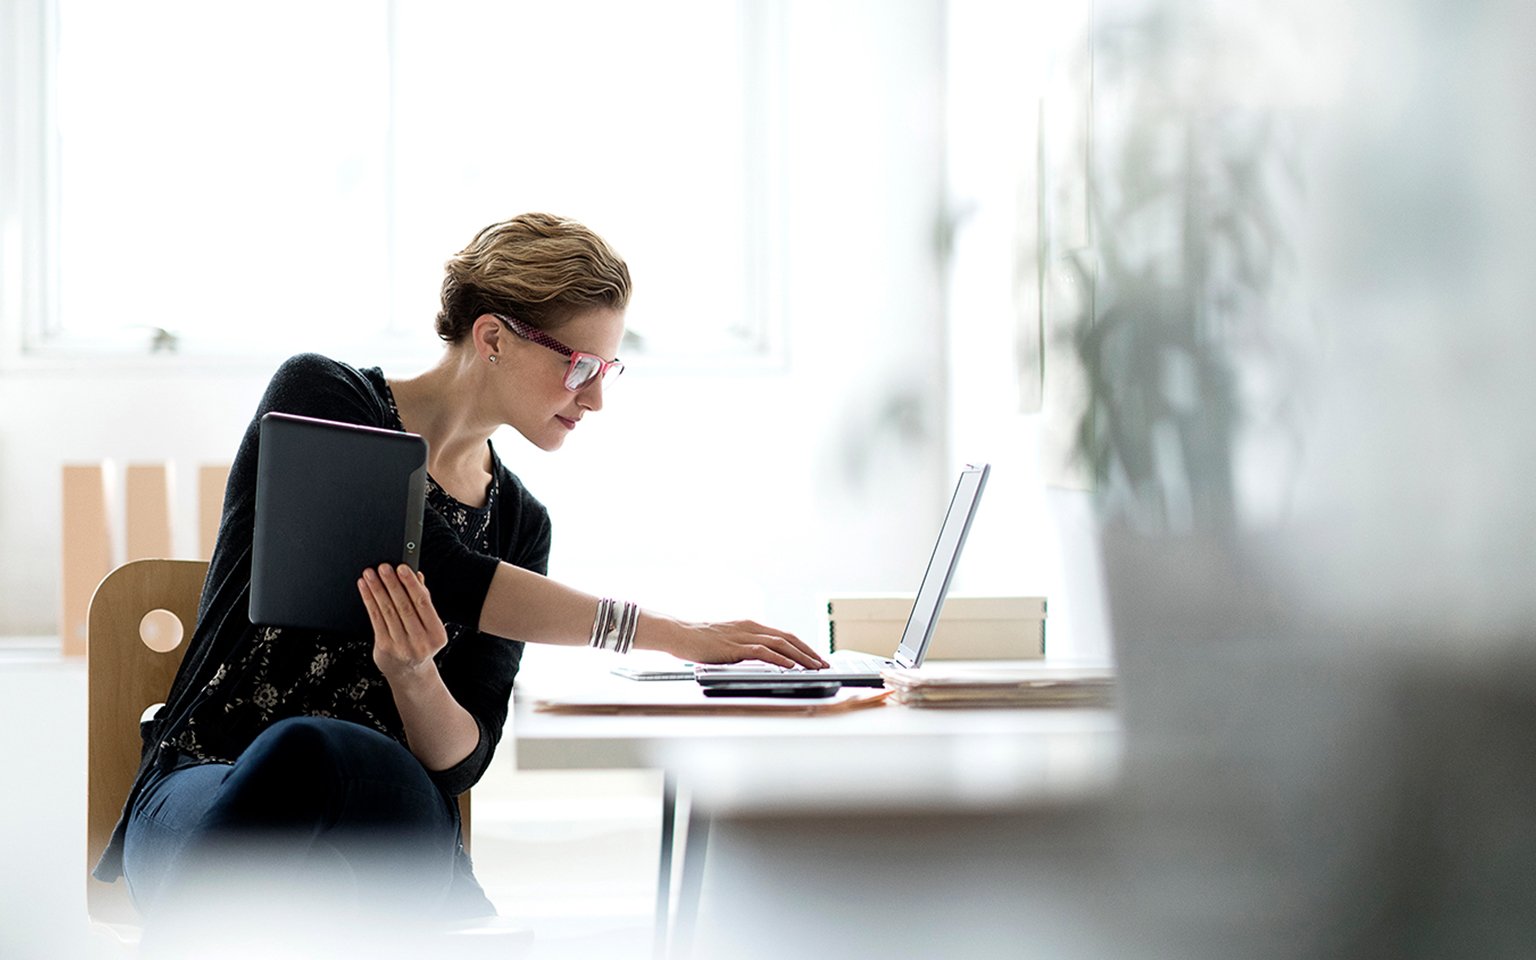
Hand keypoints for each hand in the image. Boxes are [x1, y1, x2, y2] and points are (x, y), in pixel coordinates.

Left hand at [358, 563, 447, 679]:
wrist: (409, 673)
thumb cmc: (420, 644)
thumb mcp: (429, 625)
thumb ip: (424, 600)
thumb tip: (417, 576)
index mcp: (436, 634)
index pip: (423, 603)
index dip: (411, 584)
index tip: (402, 567)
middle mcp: (420, 642)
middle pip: (404, 607)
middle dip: (391, 584)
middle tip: (383, 567)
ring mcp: (402, 646)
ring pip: (388, 612)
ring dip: (377, 590)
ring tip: (370, 575)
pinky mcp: (385, 648)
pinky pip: (376, 620)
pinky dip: (369, 601)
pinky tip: (366, 590)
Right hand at [649, 615, 829, 669]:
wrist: (678, 634)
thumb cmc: (699, 640)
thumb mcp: (727, 642)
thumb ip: (743, 648)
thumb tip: (760, 660)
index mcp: (750, 625)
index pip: (784, 635)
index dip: (803, 646)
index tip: (816, 657)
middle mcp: (750, 627)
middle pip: (788, 637)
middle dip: (808, 651)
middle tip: (823, 663)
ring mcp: (743, 635)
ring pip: (780, 644)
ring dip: (800, 656)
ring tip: (814, 666)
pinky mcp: (734, 646)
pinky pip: (762, 652)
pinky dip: (779, 658)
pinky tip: (790, 666)